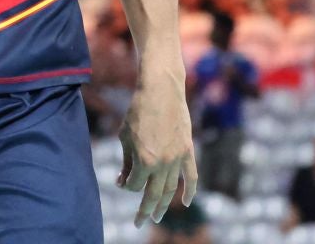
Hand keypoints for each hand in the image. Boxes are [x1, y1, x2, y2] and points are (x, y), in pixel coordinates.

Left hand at [117, 72, 197, 225]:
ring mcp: (177, 158)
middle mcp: (162, 163)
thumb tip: (124, 182)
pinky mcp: (188, 151)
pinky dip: (190, 190)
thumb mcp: (125, 136)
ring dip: (163, 204)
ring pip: (171, 189)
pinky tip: (187, 203)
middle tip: (139, 223)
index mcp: (144, 160)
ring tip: (157, 216)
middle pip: (153, 194)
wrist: (161, 90)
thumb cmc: (138, 111)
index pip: (135, 185)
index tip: (122, 180)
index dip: (127, 185)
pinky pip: (191, 176)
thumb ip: (126, 162)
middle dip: (145, 211)